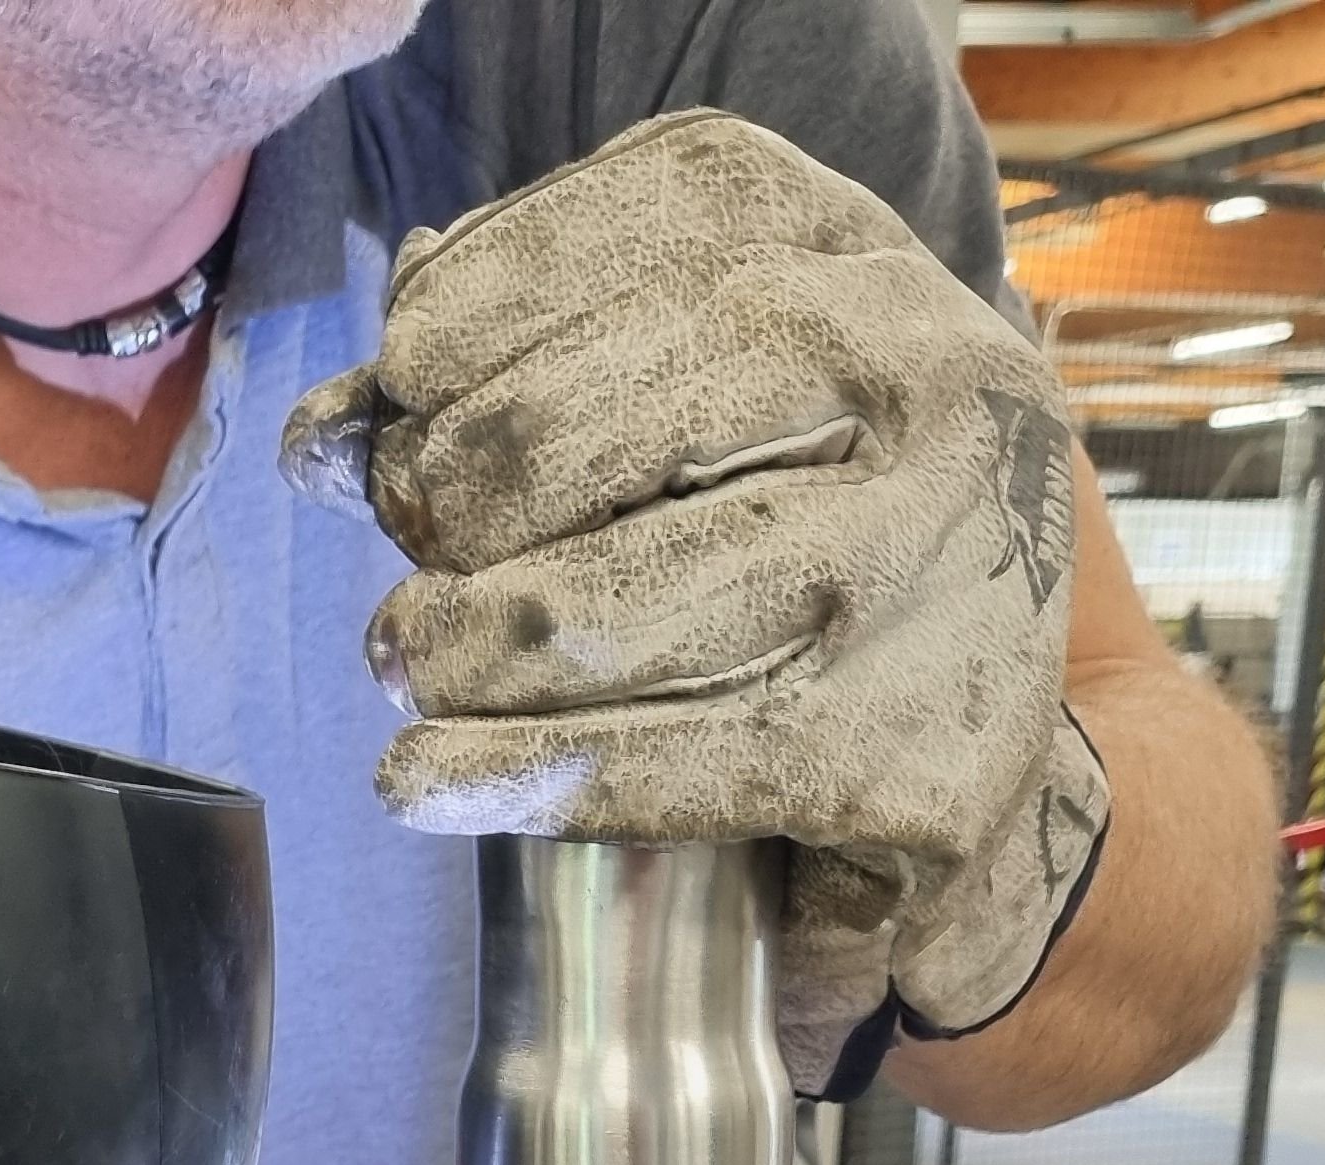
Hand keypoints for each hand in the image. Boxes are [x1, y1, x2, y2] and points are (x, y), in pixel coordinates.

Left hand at [283, 110, 1109, 1098]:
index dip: (493, 299)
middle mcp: (932, 389)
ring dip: (462, 645)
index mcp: (870, 269)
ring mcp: (937, 570)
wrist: (993, 754)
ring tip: (404, 666)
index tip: (399, 384)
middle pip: (606, 422)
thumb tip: (332, 433)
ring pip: (611, 603)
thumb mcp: (701, 417)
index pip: (667, 220)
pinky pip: (663, 759)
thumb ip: (523, 383)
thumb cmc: (803, 549)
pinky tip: (424, 783)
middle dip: (453, 496)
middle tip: (403, 561)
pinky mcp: (908, 748)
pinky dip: (516, 776)